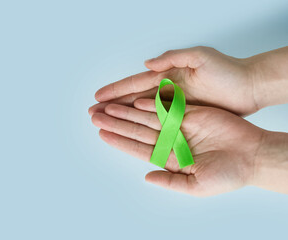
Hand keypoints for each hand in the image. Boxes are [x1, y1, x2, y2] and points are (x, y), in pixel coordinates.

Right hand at [89, 46, 259, 115]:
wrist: (249, 87)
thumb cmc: (227, 70)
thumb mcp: (201, 57)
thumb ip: (174, 57)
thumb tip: (148, 63)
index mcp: (167, 76)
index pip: (135, 84)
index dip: (116, 90)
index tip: (98, 96)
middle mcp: (167, 91)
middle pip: (132, 100)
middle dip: (112, 107)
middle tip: (93, 114)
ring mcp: (174, 105)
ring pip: (141, 114)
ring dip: (123, 119)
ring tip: (106, 124)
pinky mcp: (184, 117)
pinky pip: (157, 123)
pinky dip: (143, 127)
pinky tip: (132, 132)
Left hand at [90, 99, 265, 195]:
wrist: (253, 157)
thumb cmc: (228, 175)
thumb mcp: (196, 186)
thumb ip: (169, 182)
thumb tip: (146, 177)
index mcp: (170, 158)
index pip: (138, 148)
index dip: (119, 141)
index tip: (102, 135)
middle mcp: (171, 140)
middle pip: (137, 130)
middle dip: (116, 123)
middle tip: (95, 117)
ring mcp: (180, 126)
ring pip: (147, 117)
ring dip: (127, 112)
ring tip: (107, 107)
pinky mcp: (191, 113)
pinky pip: (168, 107)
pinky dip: (152, 104)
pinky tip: (135, 102)